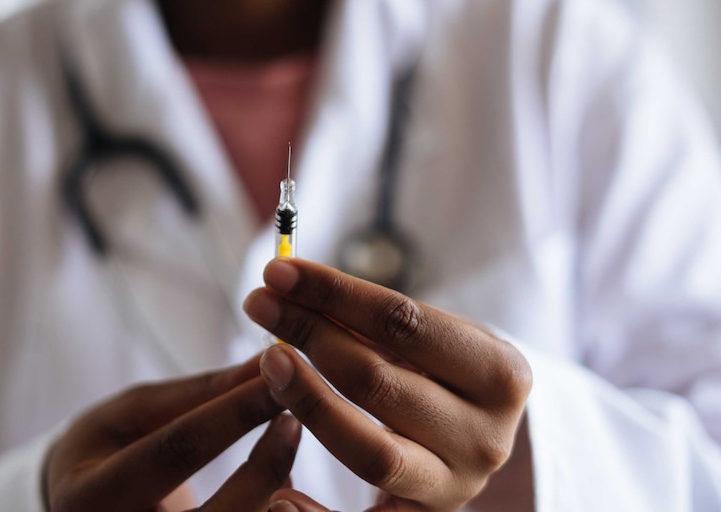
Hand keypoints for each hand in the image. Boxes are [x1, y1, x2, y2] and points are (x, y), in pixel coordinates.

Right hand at [44, 356, 301, 510]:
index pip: (174, 452)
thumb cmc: (106, 450)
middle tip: (294, 420)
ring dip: (275, 496)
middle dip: (263, 467)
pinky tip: (278, 485)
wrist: (80, 510)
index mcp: (89, 497)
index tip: (275, 379)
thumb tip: (264, 361)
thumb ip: (198, 391)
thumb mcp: (134, 413)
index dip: (231, 414)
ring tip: (286, 450)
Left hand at [243, 259, 531, 510]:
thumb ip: (377, 320)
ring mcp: (457, 486)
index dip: (334, 293)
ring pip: (369, 451)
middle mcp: (486, 436)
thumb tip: (293, 288)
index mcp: (500, 374)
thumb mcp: (437, 336)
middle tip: (260, 305)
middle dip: (309, 335)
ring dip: (308, 400)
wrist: (483, 433)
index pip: (403, 322)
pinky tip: (279, 495)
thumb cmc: (449, 370)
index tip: (280, 270)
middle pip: (378, 381)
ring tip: (267, 361)